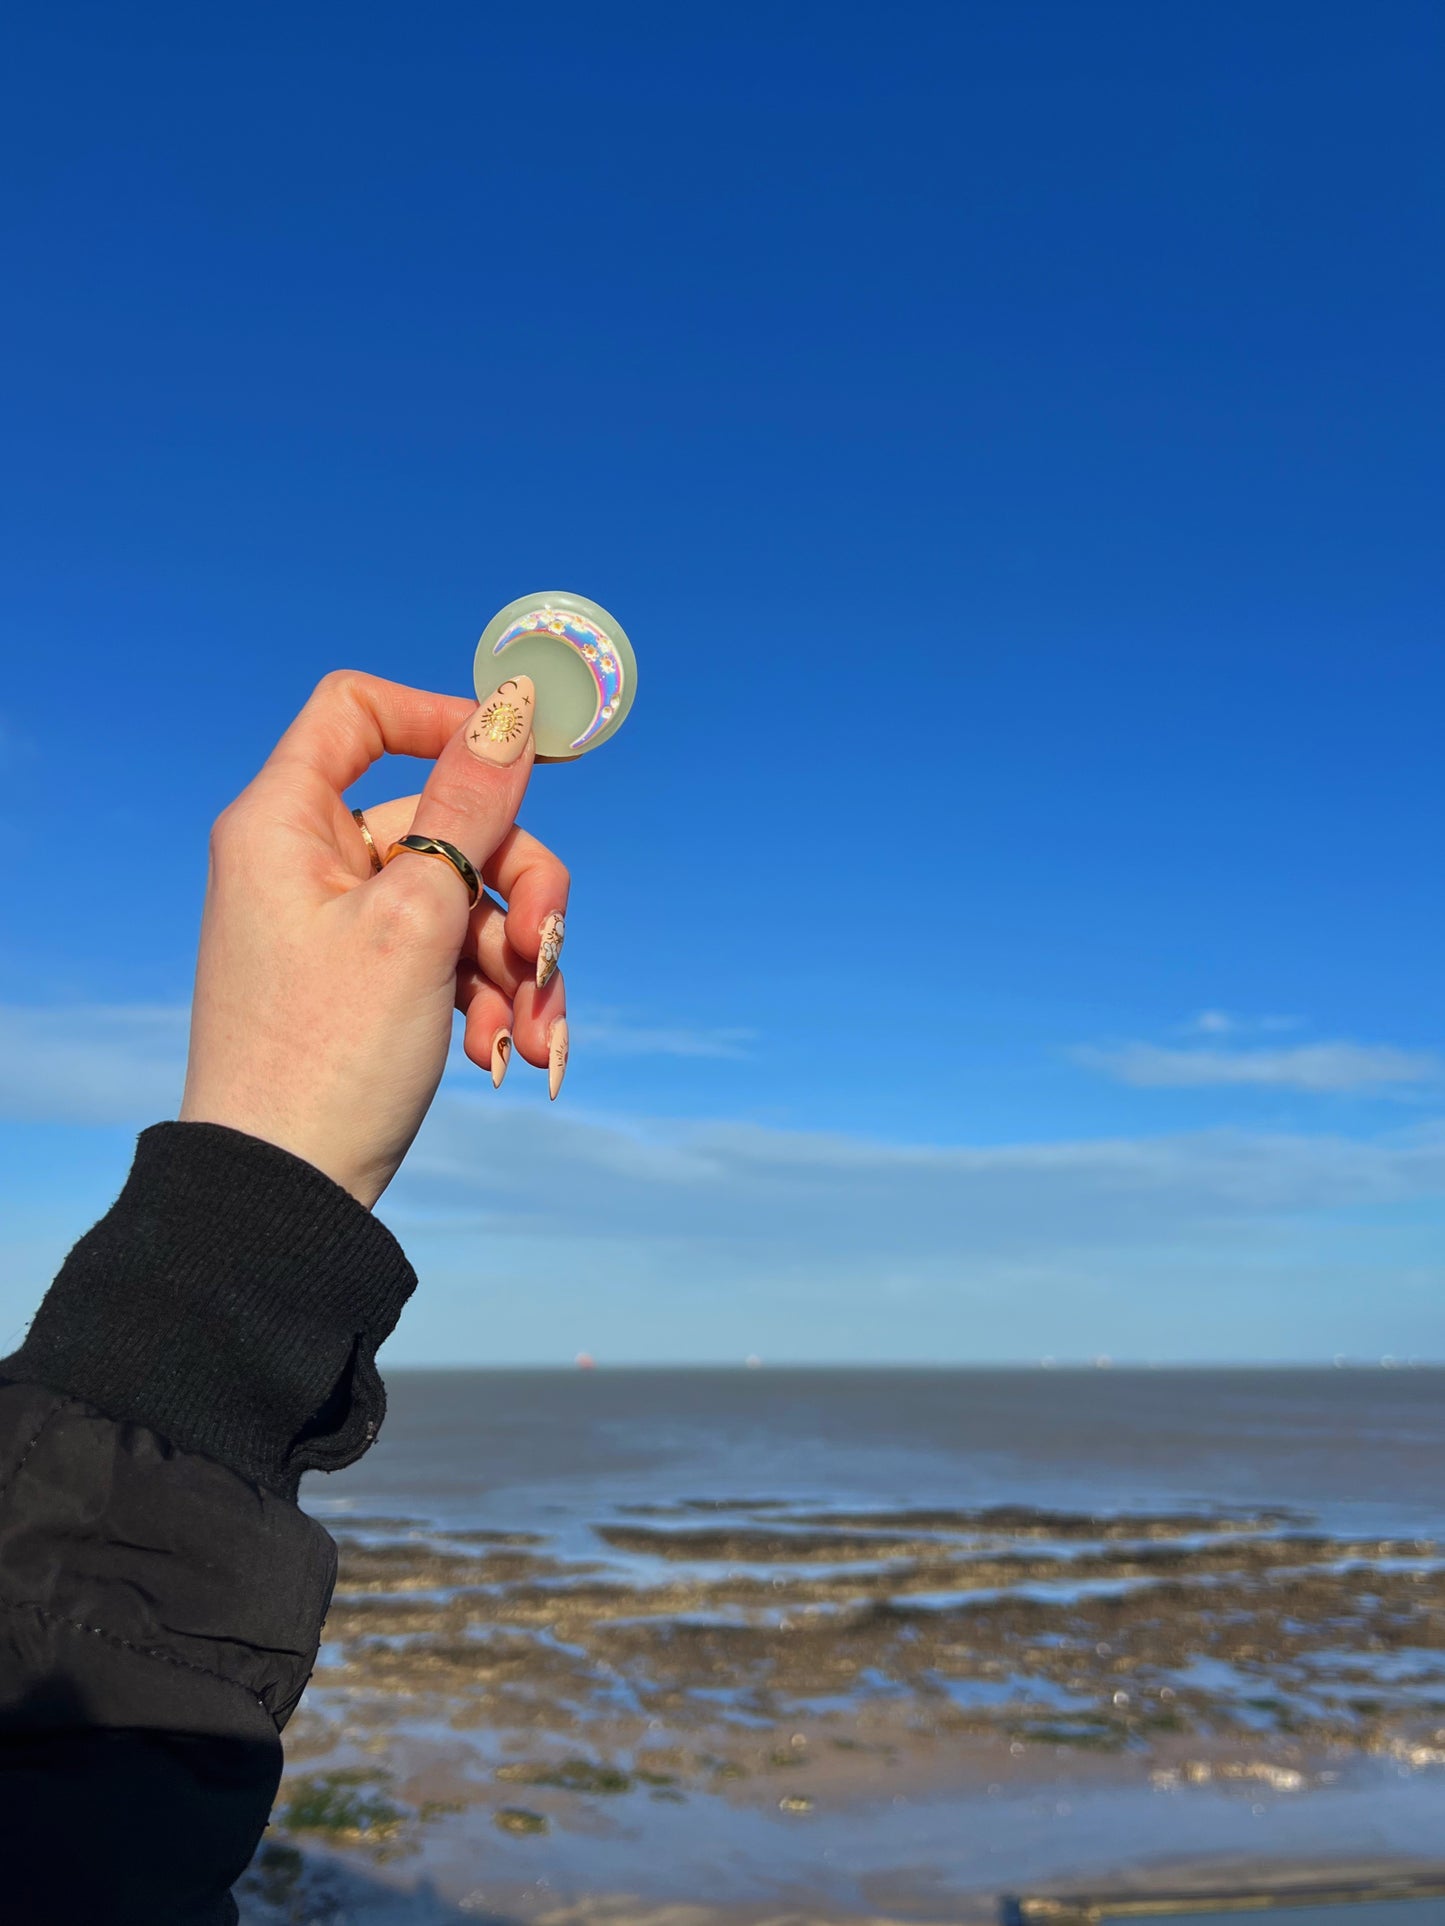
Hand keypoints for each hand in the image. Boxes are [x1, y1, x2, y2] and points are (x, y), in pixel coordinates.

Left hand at [179, 671, 569, 1206]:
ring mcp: (337, 924)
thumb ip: (469, 808)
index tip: (523, 762)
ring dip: (512, 962)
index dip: (444, 719)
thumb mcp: (417, 918)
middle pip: (446, 820)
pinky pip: (447, 956)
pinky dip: (486, 997)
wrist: (286, 1194)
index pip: (358, 712)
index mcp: (286, 823)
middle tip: (543, 951)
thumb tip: (513, 708)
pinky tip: (503, 1055)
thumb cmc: (330, 1053)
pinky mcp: (365, 981)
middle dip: (515, 889)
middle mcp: (306, 862)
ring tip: (530, 1035)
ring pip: (462, 898)